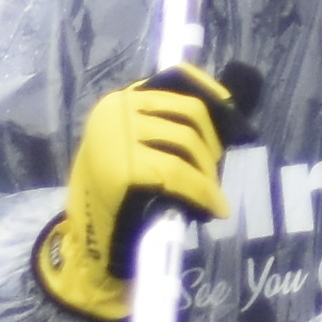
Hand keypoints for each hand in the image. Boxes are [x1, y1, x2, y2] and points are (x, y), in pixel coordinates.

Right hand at [39, 63, 250, 320]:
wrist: (87, 243)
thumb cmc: (115, 198)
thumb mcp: (132, 150)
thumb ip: (162, 130)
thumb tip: (222, 117)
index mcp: (120, 101)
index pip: (176, 78)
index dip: (212, 93)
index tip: (234, 112)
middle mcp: (117, 110)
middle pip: (190, 111)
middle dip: (212, 143)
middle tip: (214, 173)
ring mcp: (118, 136)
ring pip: (188, 141)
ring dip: (209, 171)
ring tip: (212, 195)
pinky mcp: (124, 167)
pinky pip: (180, 174)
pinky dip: (204, 191)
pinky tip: (215, 208)